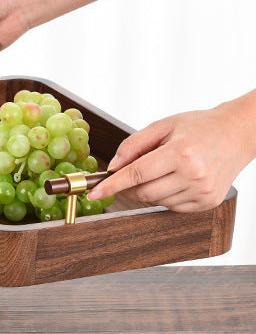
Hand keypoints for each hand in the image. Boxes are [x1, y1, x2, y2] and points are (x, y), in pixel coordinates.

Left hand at [87, 104, 254, 211]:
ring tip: (163, 169)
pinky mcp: (208, 202)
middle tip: (132, 172)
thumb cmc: (200, 126)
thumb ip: (133, 145)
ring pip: (156, 202)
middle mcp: (193, 175)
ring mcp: (202, 191)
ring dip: (148, 190)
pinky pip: (172, 207)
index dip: (111, 185)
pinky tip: (175, 179)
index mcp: (181, 153)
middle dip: (129, 186)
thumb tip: (112, 167)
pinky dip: (164, 196)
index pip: (136, 174)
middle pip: (143, 192)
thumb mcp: (164, 125)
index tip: (94, 193)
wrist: (238, 133)